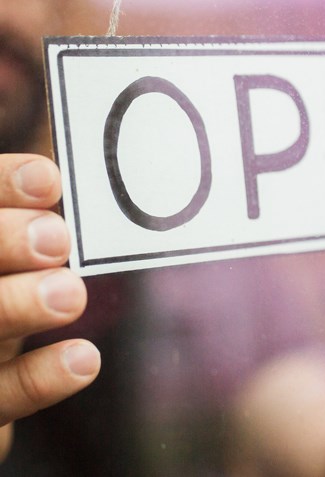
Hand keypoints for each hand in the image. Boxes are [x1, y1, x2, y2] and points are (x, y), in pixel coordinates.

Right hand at [0, 154, 99, 460]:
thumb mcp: (14, 254)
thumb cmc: (7, 289)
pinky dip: (38, 380)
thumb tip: (64, 174)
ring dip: (15, 307)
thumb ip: (28, 218)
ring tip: (70, 293)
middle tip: (56, 238)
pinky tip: (85, 358)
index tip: (47, 179)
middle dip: (1, 244)